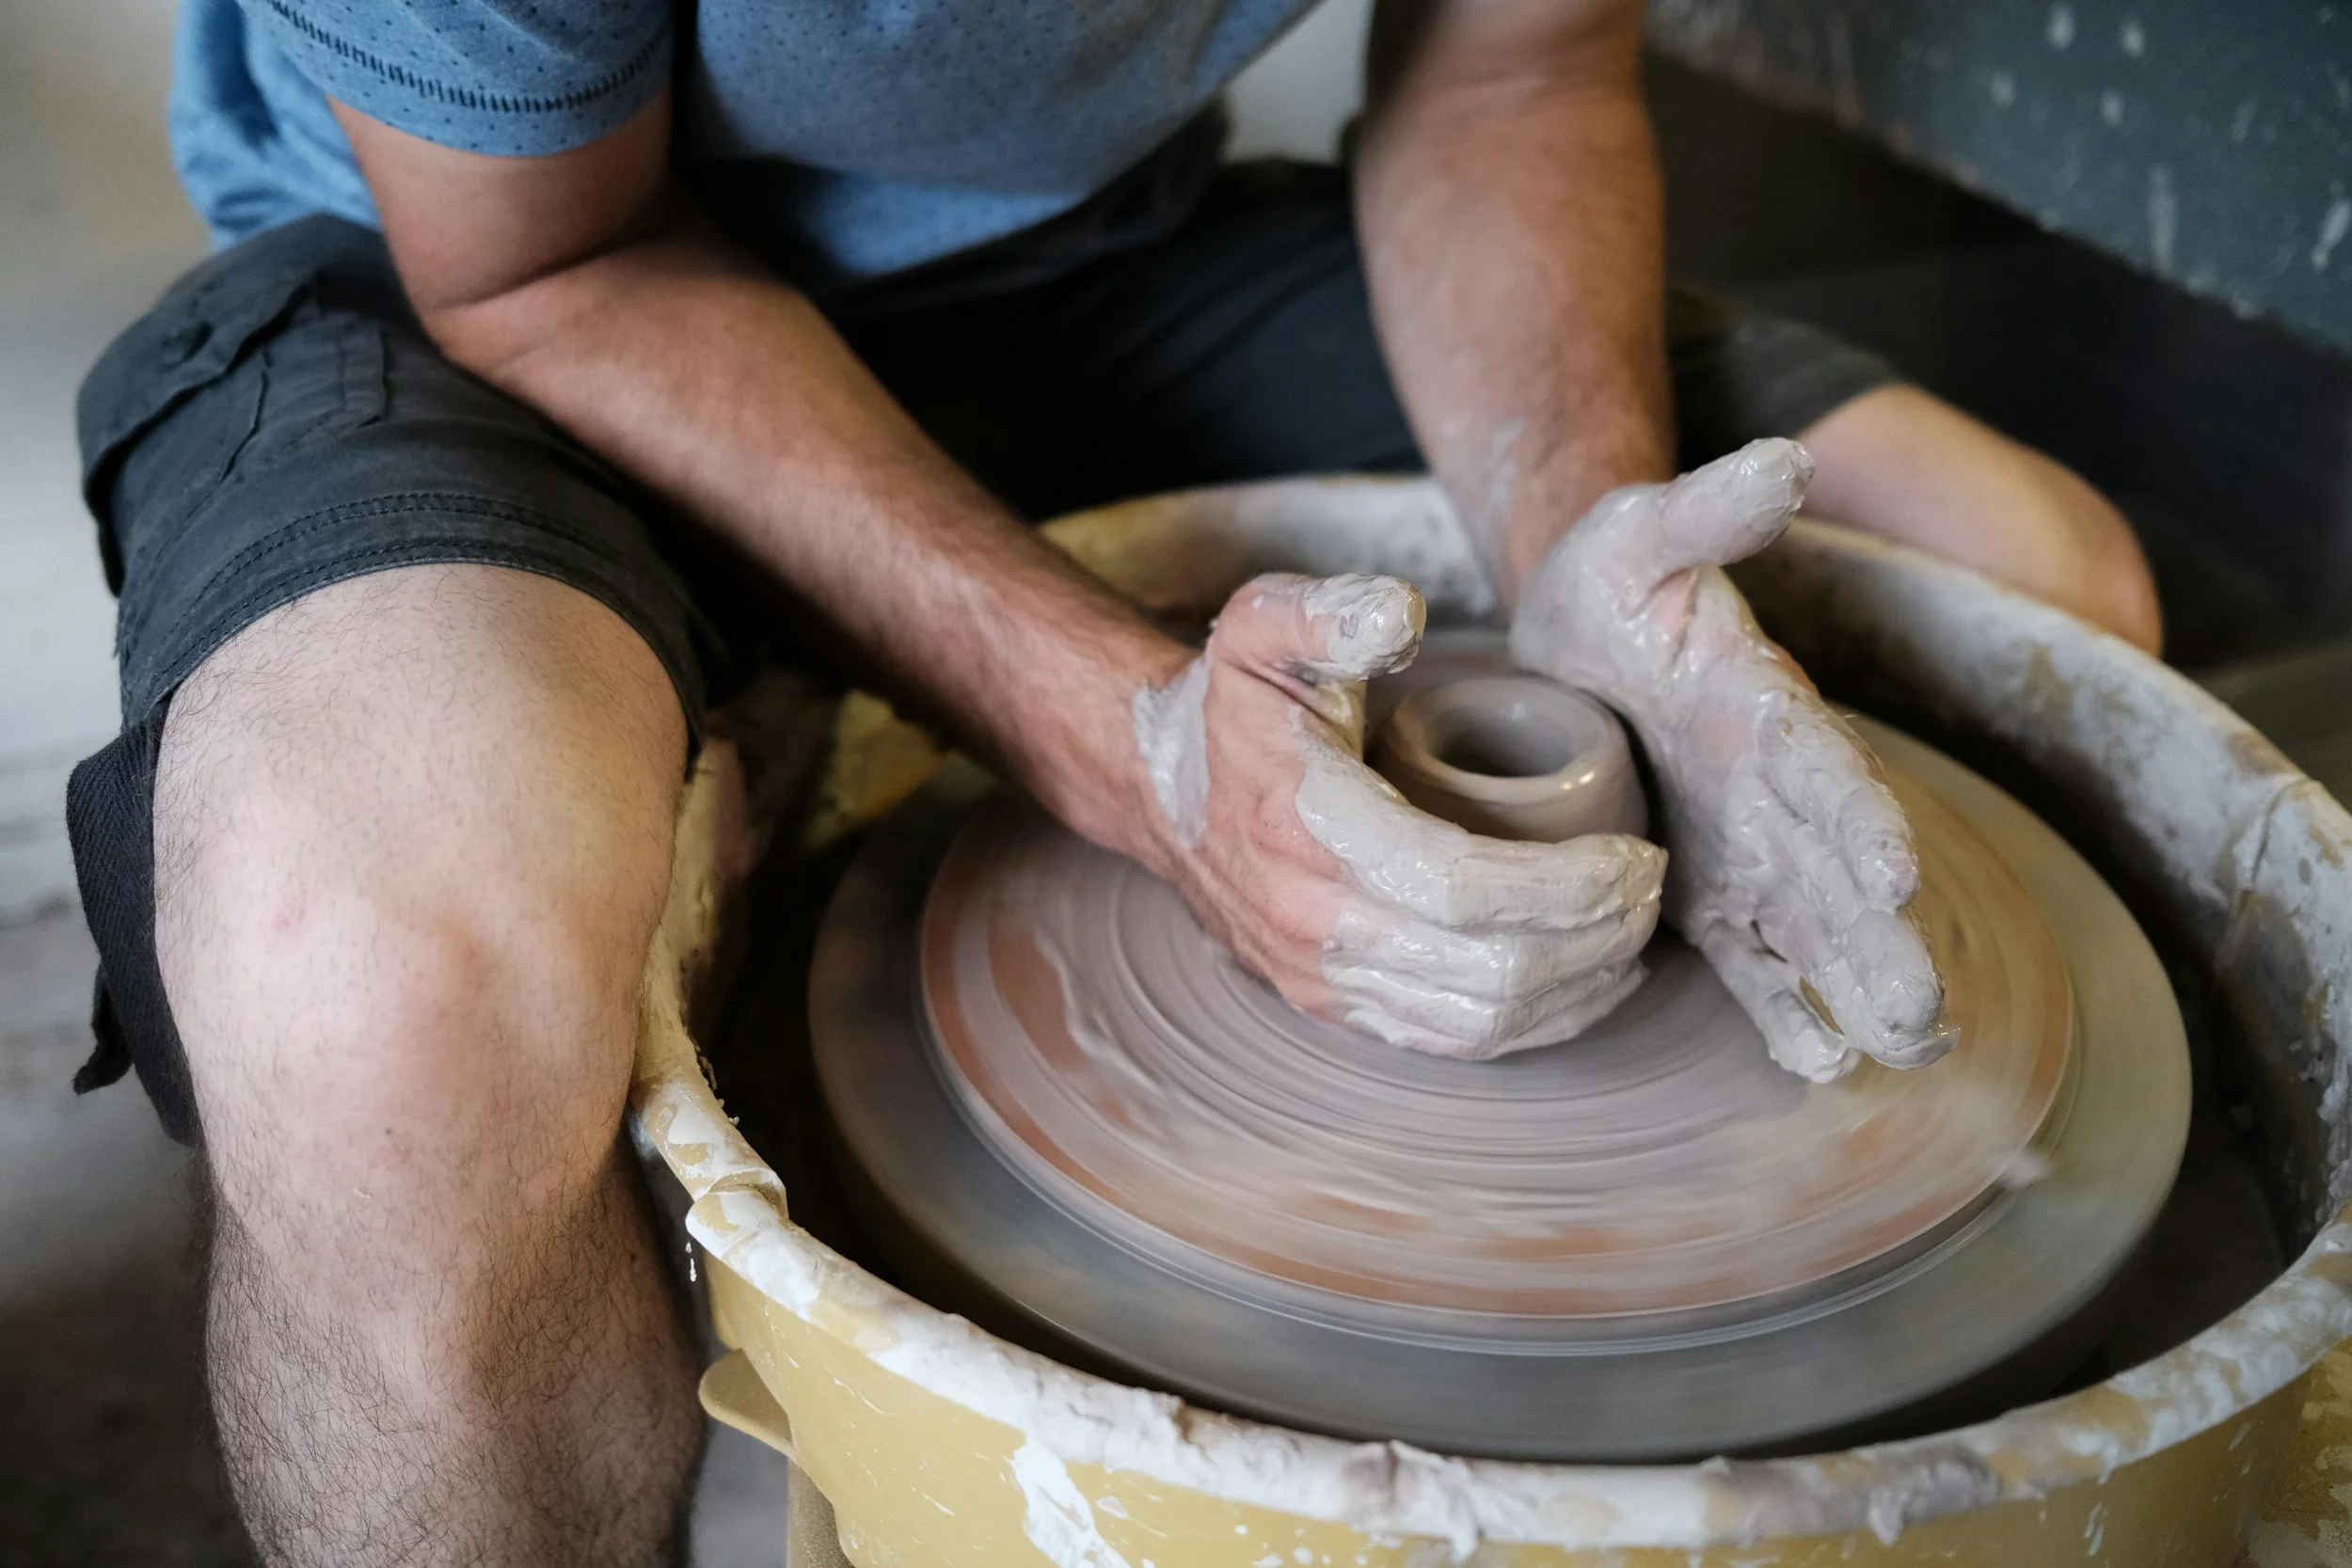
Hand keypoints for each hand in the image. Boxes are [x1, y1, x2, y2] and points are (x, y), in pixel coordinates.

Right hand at [1129, 573, 1664, 1058]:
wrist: (1156, 785)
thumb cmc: (1232, 705)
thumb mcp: (1265, 626)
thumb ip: (1331, 609)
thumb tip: (1403, 616)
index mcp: (1310, 830)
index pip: (1467, 889)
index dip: (1569, 885)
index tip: (1635, 857)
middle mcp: (1312, 923)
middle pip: (1489, 970)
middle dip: (1594, 939)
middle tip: (1649, 894)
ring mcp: (1318, 977)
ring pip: (1476, 1022)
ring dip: (1573, 991)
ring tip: (1630, 939)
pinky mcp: (1329, 1006)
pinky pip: (1444, 1041)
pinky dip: (1527, 1026)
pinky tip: (1578, 986)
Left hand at [1510, 439, 1953, 1079]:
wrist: (1568, 635)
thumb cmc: (1610, 581)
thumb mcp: (1640, 532)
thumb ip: (1708, 505)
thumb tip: (1784, 460)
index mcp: (1763, 705)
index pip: (1824, 764)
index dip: (1859, 816)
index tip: (1894, 869)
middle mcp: (1772, 787)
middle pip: (1839, 870)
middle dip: (1883, 938)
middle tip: (1924, 1010)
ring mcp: (1747, 846)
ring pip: (1812, 925)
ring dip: (1856, 984)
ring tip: (1903, 1046)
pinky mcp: (1705, 889)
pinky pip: (1751, 957)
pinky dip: (1786, 1007)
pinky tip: (1822, 1064)